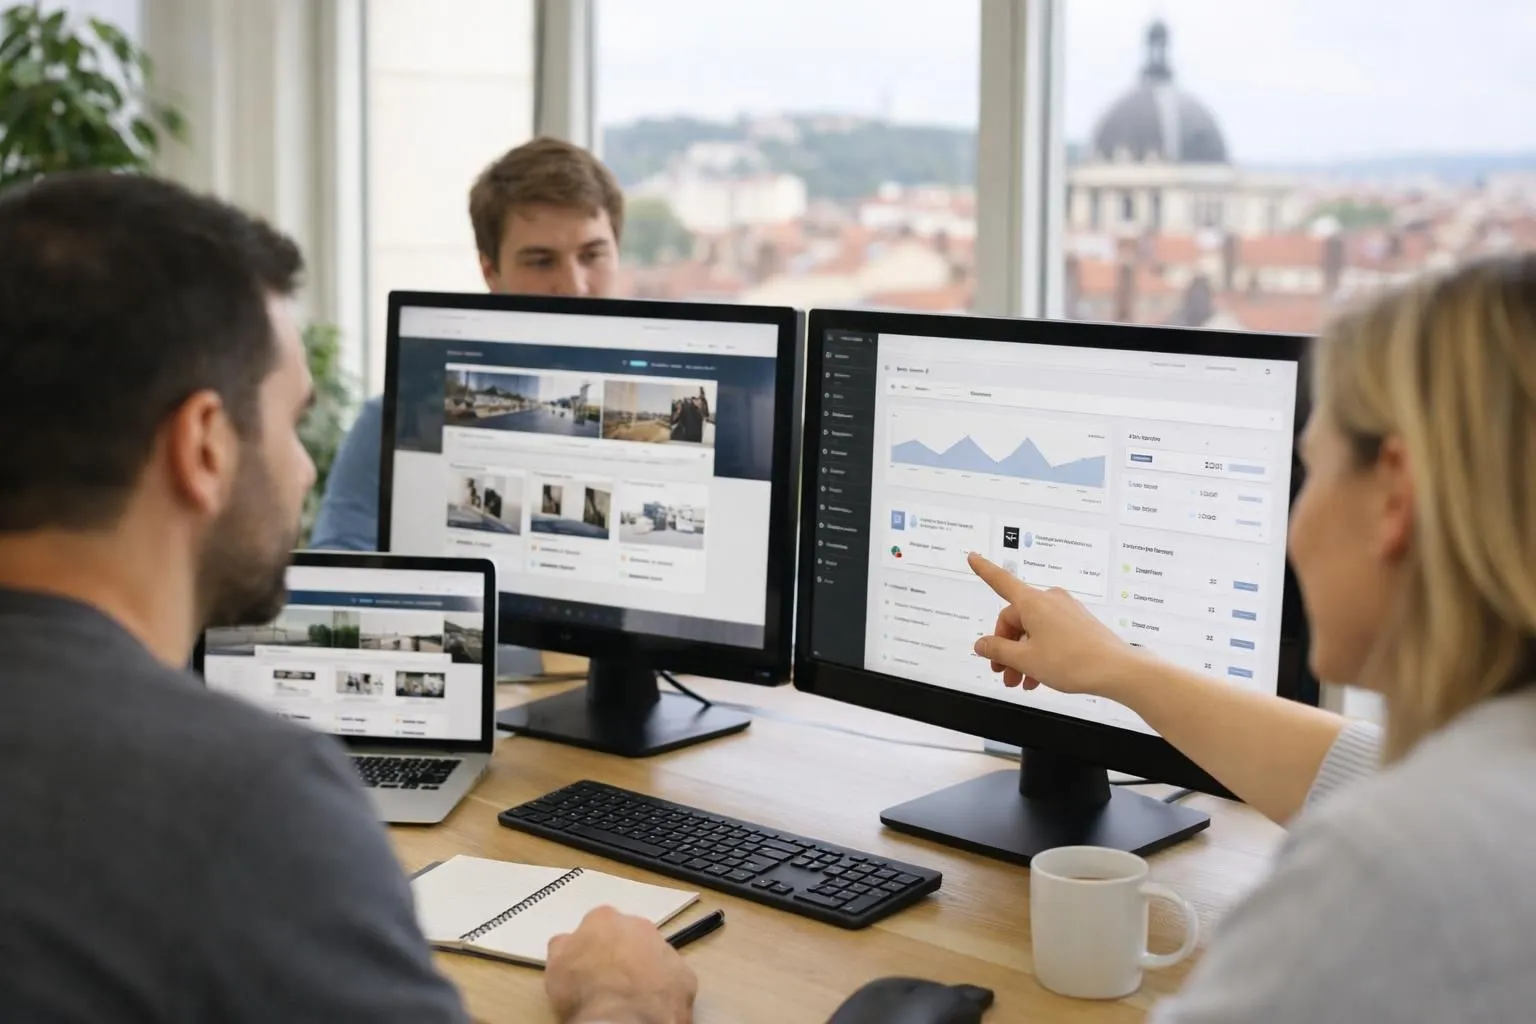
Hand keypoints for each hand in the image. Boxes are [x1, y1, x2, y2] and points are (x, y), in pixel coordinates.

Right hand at [546, 906, 696, 1023]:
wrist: (621, 1021)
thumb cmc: (583, 992)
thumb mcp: (555, 967)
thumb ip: (563, 946)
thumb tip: (568, 941)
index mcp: (605, 919)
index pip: (599, 925)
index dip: (594, 946)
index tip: (589, 965)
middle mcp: (639, 926)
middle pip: (631, 936)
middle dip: (624, 954)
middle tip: (612, 981)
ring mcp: (666, 950)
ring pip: (655, 956)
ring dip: (646, 971)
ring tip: (632, 998)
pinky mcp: (685, 976)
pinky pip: (674, 981)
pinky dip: (664, 992)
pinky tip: (651, 1007)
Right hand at [967, 552, 1140, 696]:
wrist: (1116, 670)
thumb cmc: (1071, 661)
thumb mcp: (1026, 659)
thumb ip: (998, 650)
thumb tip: (981, 644)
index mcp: (1033, 603)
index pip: (1001, 581)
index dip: (984, 570)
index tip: (972, 557)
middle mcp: (1049, 601)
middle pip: (1016, 619)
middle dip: (1007, 647)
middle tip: (1003, 674)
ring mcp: (1066, 611)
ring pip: (1033, 631)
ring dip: (1023, 655)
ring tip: (1021, 682)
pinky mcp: (1079, 623)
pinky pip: (1050, 634)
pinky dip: (1040, 653)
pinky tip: (1038, 677)